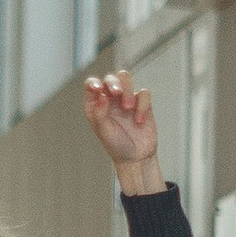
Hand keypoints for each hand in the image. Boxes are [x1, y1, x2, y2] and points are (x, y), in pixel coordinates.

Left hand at [82, 68, 164, 191]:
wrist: (137, 158)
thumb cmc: (116, 146)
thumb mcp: (103, 130)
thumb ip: (100, 112)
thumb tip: (102, 95)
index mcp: (96, 105)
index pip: (91, 85)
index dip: (94, 83)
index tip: (99, 90)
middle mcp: (110, 99)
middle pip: (110, 78)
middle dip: (114, 82)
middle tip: (117, 93)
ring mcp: (126, 99)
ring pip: (126, 79)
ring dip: (127, 89)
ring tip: (128, 106)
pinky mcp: (142, 103)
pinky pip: (143, 93)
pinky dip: (142, 105)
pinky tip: (139, 120)